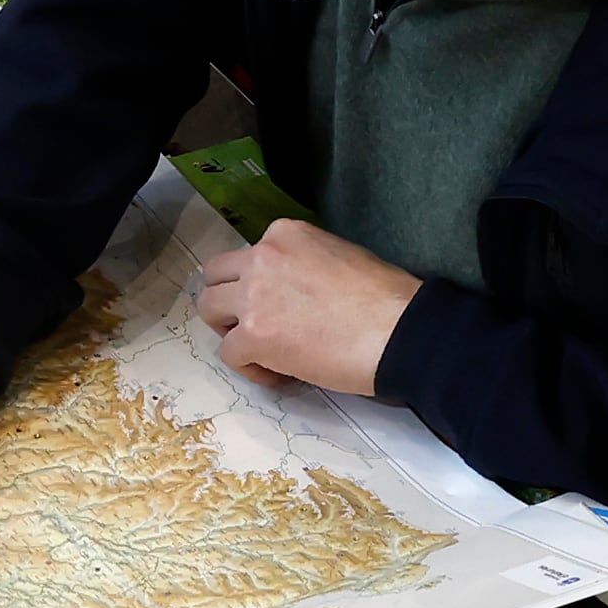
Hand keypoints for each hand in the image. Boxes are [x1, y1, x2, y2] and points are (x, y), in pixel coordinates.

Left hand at [196, 220, 416, 393]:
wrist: (398, 330)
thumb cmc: (384, 297)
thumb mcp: (338, 255)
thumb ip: (303, 263)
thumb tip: (293, 291)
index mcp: (284, 233)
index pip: (248, 255)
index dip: (257, 283)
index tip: (280, 305)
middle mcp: (261, 257)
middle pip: (215, 276)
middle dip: (228, 301)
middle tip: (253, 325)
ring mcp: (253, 295)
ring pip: (208, 309)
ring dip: (230, 330)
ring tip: (261, 350)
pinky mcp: (254, 336)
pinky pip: (229, 353)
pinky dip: (249, 367)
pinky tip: (279, 374)